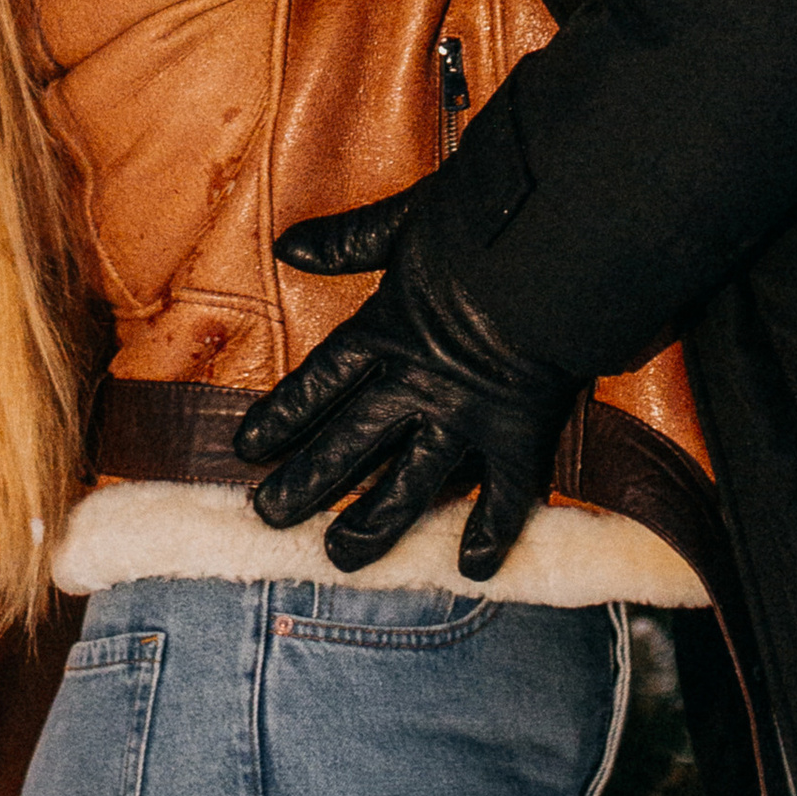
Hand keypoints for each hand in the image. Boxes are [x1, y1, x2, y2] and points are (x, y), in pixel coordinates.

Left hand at [231, 183, 577, 580]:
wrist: (550, 248)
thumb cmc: (479, 224)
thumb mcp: (402, 222)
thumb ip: (347, 242)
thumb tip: (288, 246)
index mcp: (383, 332)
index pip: (318, 385)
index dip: (282, 417)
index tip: (246, 448)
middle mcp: (415, 385)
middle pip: (347, 445)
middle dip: (304, 483)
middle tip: (268, 517)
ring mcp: (465, 416)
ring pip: (409, 486)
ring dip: (372, 525)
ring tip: (339, 557)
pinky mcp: (519, 433)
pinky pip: (504, 498)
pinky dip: (491, 535)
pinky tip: (472, 573)